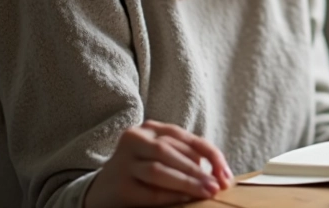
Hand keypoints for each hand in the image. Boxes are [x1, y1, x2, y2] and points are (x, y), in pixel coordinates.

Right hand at [84, 119, 234, 207]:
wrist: (103, 191)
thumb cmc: (143, 172)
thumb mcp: (164, 158)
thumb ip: (187, 159)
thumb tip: (219, 175)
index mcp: (151, 129)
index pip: (186, 138)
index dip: (211, 155)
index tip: (225, 174)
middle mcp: (135, 139)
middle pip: (171, 152)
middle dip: (198, 171)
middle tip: (217, 187)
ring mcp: (123, 162)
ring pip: (159, 170)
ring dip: (186, 183)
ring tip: (206, 192)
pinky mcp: (119, 185)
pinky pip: (149, 191)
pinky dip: (169, 195)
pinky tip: (184, 200)